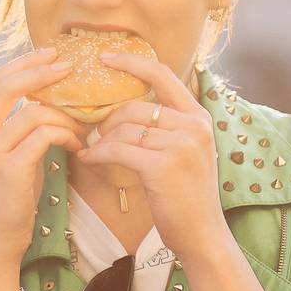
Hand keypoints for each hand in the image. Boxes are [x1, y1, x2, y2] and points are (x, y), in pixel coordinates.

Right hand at [0, 49, 84, 271]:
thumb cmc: (6, 204)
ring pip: (33, 112)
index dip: (24, 64)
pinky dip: (67, 135)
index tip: (51, 55)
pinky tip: (78, 146)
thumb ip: (17, 131)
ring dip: (65, 115)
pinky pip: (44, 136)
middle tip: (69, 67)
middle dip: (41, 70)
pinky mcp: (8, 169)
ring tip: (82, 126)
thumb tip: (47, 104)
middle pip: (5, 85)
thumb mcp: (6, 160)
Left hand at [76, 52, 234, 264]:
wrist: (201, 233)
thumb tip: (124, 108)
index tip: (105, 56)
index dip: (132, 62)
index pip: (163, 75)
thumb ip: (164, 126)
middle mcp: (193, 126)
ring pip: (123, 130)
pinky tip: (89, 159)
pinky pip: (117, 149)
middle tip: (96, 137)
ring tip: (93, 151)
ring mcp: (181, 145)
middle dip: (108, 123)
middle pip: (134, 108)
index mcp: (198, 117)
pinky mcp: (163, 165)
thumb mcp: (184, 151)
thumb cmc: (185, 194)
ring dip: (102, 142)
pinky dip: (98, 154)